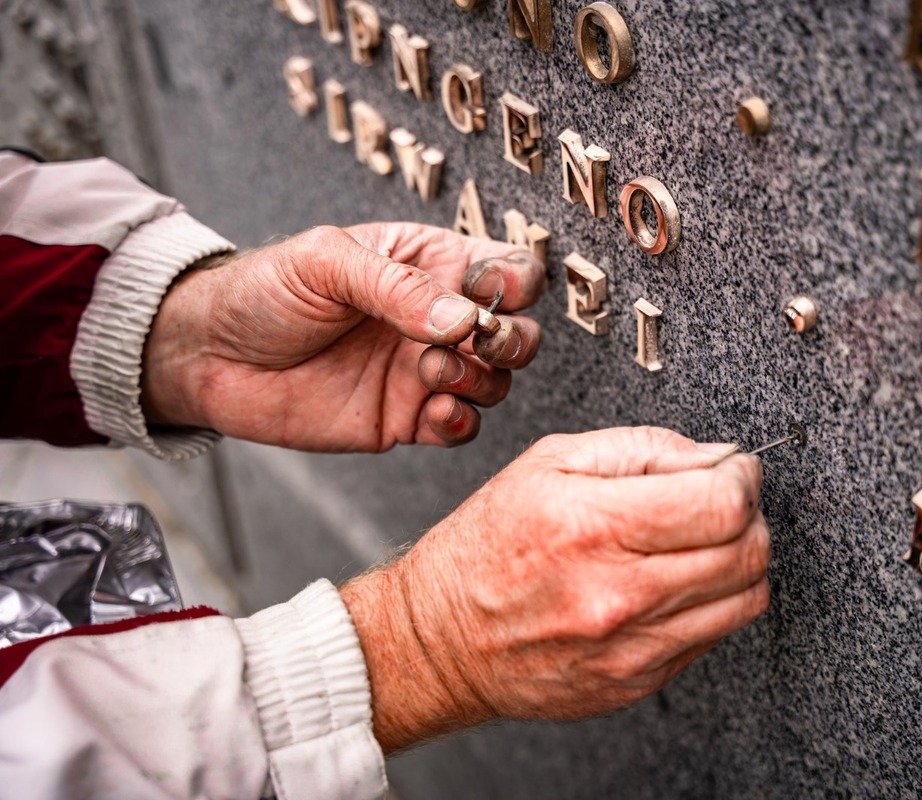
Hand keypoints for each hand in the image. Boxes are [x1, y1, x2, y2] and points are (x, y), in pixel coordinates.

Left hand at [142, 224, 545, 450]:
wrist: (208, 355)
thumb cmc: (264, 291)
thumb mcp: (327, 263)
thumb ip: (398, 288)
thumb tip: (463, 317)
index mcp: (430, 266)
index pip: (508, 270)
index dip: (515, 282)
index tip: (486, 293)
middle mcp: (437, 320)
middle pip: (518, 333)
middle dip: (511, 340)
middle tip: (476, 341)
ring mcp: (424, 372)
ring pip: (496, 383)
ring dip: (481, 380)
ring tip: (430, 371)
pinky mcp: (405, 419)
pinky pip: (460, 429)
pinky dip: (461, 424)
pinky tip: (432, 412)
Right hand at [339, 427, 770, 752]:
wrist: (442, 639)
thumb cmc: (489, 544)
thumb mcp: (549, 462)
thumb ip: (641, 447)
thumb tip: (714, 458)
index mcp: (592, 525)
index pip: (721, 504)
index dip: (742, 477)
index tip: (733, 469)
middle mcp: (616, 593)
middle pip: (747, 553)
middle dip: (750, 515)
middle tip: (724, 500)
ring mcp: (631, 647)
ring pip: (746, 599)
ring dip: (742, 560)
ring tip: (705, 541)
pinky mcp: (637, 681)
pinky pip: (715, 635)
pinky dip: (713, 601)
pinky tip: (676, 581)